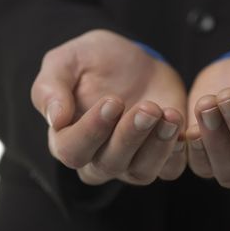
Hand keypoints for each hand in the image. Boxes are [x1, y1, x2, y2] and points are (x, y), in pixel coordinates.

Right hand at [31, 29, 186, 184]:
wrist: (135, 58)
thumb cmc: (95, 60)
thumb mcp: (66, 61)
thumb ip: (51, 87)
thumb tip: (54, 119)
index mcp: (68, 138)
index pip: (72, 151)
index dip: (91, 131)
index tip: (112, 101)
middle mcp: (98, 157)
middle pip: (108, 165)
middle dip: (129, 136)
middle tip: (147, 107)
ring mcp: (132, 160)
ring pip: (141, 172)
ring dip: (157, 145)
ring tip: (168, 115)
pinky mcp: (161, 155)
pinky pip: (170, 169)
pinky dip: (177, 152)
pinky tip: (178, 123)